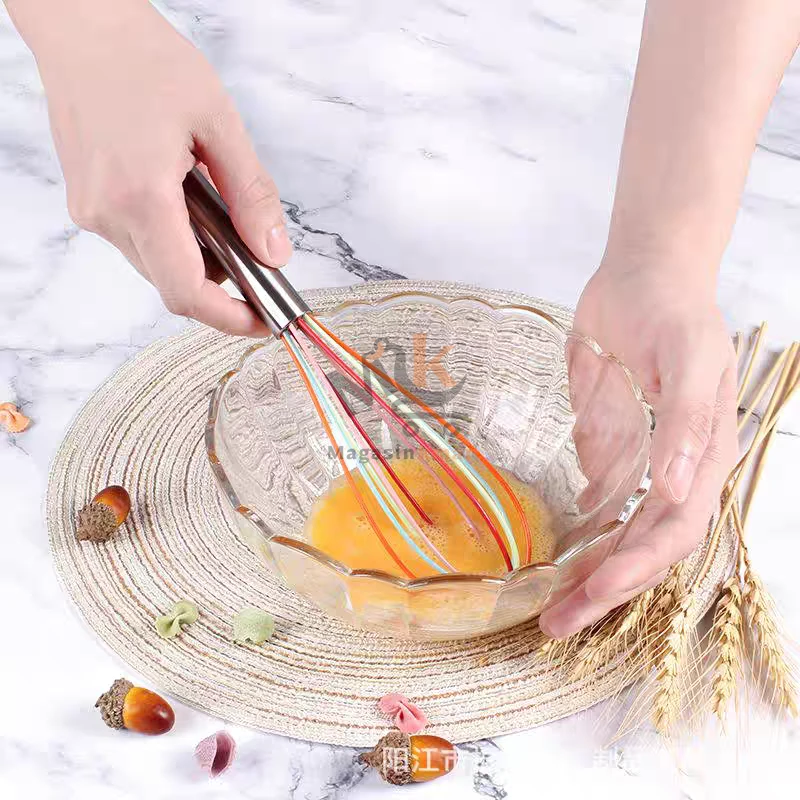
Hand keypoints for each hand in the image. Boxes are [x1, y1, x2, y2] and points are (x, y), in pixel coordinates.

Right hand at [35, 0, 290, 334]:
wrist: (79, 24)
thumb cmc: (143, 57)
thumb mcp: (219, 123)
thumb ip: (250, 196)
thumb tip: (273, 252)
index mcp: (141, 197)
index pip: (186, 292)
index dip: (229, 318)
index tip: (261, 321)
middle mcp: (107, 214)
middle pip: (173, 285)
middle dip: (221, 287)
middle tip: (259, 261)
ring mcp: (90, 210)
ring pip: (156, 266)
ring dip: (197, 258)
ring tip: (222, 213)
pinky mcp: (86, 202)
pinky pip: (138, 242)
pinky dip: (174, 238)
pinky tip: (191, 201)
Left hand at [539, 261, 737, 637]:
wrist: (645, 275)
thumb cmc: (674, 313)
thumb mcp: (687, 361)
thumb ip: (683, 424)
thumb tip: (674, 489)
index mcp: (701, 458)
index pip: (671, 531)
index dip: (636, 566)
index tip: (593, 588)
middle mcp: (673, 470)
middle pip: (643, 547)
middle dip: (604, 589)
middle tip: (555, 625)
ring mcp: (641, 461)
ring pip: (617, 534)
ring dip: (587, 572)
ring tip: (548, 608)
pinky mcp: (611, 446)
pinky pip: (596, 502)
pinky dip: (578, 535)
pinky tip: (553, 555)